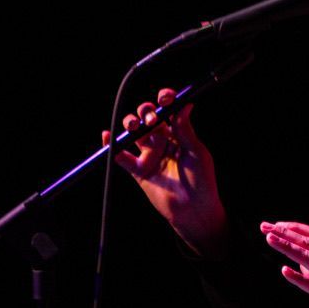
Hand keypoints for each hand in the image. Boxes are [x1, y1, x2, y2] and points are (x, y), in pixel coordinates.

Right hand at [103, 88, 227, 257]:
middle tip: (151, 119)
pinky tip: (107, 135)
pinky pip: (121, 156)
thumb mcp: (196, 152)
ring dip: (130, 124)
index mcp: (180, 134)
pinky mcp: (138, 170)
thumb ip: (185, 129)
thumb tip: (185, 104)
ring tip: (133, 126)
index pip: (169, 111)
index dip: (165, 100)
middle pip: (149, 118)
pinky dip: (112, 145)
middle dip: (146, 112)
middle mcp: (163, 142)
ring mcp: (150, 155)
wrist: (192, 210)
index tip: (164, 96)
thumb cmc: (201, 181)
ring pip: (134, 133)